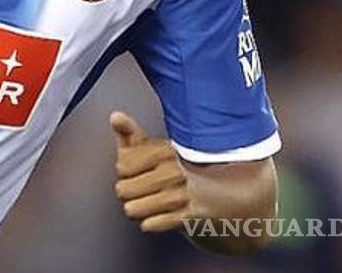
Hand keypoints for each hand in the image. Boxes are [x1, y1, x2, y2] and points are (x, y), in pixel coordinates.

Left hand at [110, 111, 194, 232]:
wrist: (226, 193)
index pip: (121, 166)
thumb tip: (114, 116)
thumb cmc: (181, 168)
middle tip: (146, 188)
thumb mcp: (157, 147)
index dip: (126, 172)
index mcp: (164, 150)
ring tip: (153, 201)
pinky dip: (152, 222)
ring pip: (132, 209)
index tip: (138, 170)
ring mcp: (181, 194)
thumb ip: (131, 133)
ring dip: (139, 208)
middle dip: (130, 192)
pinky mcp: (188, 217)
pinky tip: (164, 213)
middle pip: (123, 190)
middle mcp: (173, 170)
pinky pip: (149, 224)